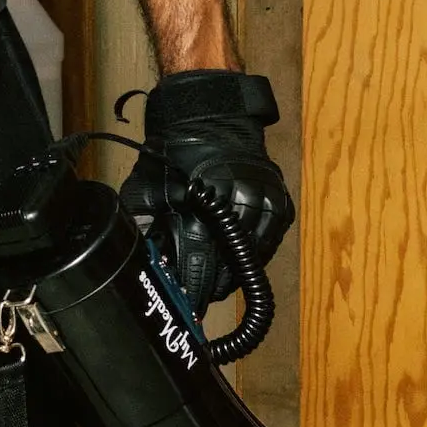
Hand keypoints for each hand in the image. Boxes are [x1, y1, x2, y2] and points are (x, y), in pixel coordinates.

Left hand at [118, 70, 293, 312]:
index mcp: (202, 212)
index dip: (193, 292)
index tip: (188, 310)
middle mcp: (238, 213)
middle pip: (228, 273)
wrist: (209, 117)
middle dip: (211, 285)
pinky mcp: (280, 204)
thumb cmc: (173, 153)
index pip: (200, 269)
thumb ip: (146, 228)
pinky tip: (236, 251)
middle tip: (199, 292)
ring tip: (216, 274)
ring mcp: (263, 208)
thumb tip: (147, 265)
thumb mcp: (147, 189)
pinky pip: (267, 243)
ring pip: (251, 261)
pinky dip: (251, 251)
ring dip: (234, 272)